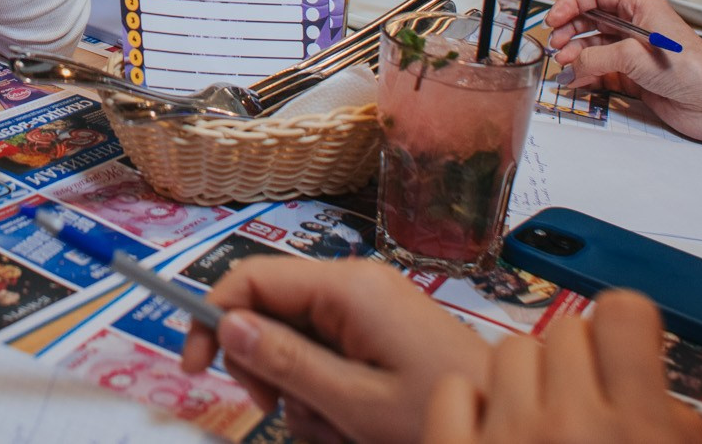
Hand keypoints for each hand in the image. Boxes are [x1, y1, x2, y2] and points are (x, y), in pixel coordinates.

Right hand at [179, 257, 486, 443]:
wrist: (506, 420)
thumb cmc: (436, 412)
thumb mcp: (355, 401)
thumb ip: (288, 362)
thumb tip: (227, 324)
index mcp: (346, 287)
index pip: (251, 277)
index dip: (212, 317)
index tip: (194, 368)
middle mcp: (354, 281)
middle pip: (268, 306)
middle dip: (261, 362)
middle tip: (277, 410)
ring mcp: (368, 302)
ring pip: (292, 334)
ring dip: (295, 385)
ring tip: (330, 424)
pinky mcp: (378, 323)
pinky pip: (324, 345)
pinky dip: (322, 384)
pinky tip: (348, 418)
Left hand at [421, 292, 701, 443]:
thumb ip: (699, 436)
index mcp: (641, 427)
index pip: (625, 314)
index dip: (627, 331)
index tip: (627, 350)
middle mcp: (574, 427)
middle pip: (565, 333)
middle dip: (577, 365)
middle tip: (587, 404)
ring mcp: (509, 440)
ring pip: (510, 356)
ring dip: (525, 384)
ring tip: (543, 425)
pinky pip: (454, 396)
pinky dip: (470, 412)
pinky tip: (492, 437)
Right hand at [545, 0, 701, 165]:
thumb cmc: (695, 72)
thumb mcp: (636, 56)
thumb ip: (597, 57)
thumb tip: (573, 65)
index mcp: (642, 10)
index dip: (573, 3)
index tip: (555, 18)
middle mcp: (637, 29)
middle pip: (592, 20)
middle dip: (570, 30)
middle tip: (555, 44)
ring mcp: (635, 54)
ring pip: (594, 47)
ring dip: (576, 55)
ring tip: (565, 65)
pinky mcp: (636, 78)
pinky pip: (602, 72)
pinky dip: (586, 76)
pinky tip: (577, 81)